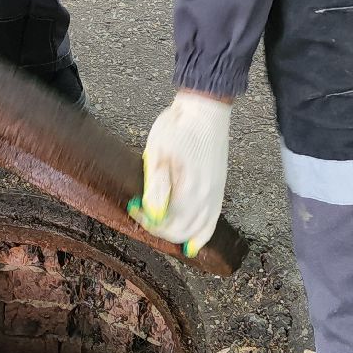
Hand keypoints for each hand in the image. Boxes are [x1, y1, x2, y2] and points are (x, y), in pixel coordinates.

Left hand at [130, 91, 231, 256]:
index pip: (165, 224)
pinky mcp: (219, 190)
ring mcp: (215, 196)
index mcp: (190, 191)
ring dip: (178, 236)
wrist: (204, 110)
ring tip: (162, 230)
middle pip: (181, 232)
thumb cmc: (179, 128)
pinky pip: (211, 223)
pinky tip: (192, 243)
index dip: (146, 222)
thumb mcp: (158, 155)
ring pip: (198, 232)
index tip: (133, 207)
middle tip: (143, 215)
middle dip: (159, 231)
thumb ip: (156, 189)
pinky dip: (200, 236)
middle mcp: (206, 199)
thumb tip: (153, 215)